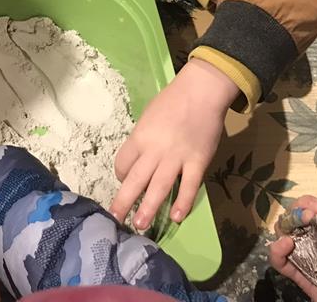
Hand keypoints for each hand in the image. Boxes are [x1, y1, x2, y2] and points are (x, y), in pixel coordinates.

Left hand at [110, 59, 238, 228]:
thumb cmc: (172, 101)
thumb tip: (139, 159)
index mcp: (140, 137)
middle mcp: (155, 149)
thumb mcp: (148, 117)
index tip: (126, 180)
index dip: (122, 175)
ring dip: (149, 208)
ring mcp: (176, 157)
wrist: (201, 91)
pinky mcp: (197, 161)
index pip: (123, 163)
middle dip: (124, 201)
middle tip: (115, 219)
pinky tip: (177, 217)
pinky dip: (183, 202)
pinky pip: (188, 185)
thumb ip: (143, 140)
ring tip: (140, 225)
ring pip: (159, 187)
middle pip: (135, 179)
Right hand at [270, 196, 316, 301]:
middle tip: (309, 215)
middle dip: (296, 209)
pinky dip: (276, 250)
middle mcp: (311, 238)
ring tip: (297, 228)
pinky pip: (278, 261)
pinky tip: (286, 244)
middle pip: (292, 214)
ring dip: (285, 224)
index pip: (311, 207)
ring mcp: (302, 255)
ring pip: (281, 232)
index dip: (311, 202)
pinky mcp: (297, 274)